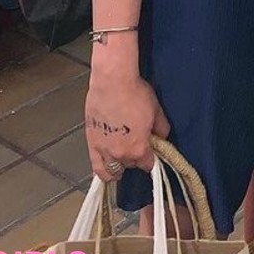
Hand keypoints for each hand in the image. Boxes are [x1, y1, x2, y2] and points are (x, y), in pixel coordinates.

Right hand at [85, 69, 169, 183]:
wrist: (112, 82)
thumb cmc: (134, 92)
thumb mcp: (156, 110)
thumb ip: (161, 128)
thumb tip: (162, 136)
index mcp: (139, 148)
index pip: (148, 164)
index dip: (151, 158)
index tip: (151, 152)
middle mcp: (121, 154)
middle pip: (130, 165)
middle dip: (135, 157)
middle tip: (137, 145)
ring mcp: (104, 150)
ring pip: (112, 171)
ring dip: (118, 167)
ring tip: (121, 159)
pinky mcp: (91, 143)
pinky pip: (95, 167)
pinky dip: (102, 170)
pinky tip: (106, 166)